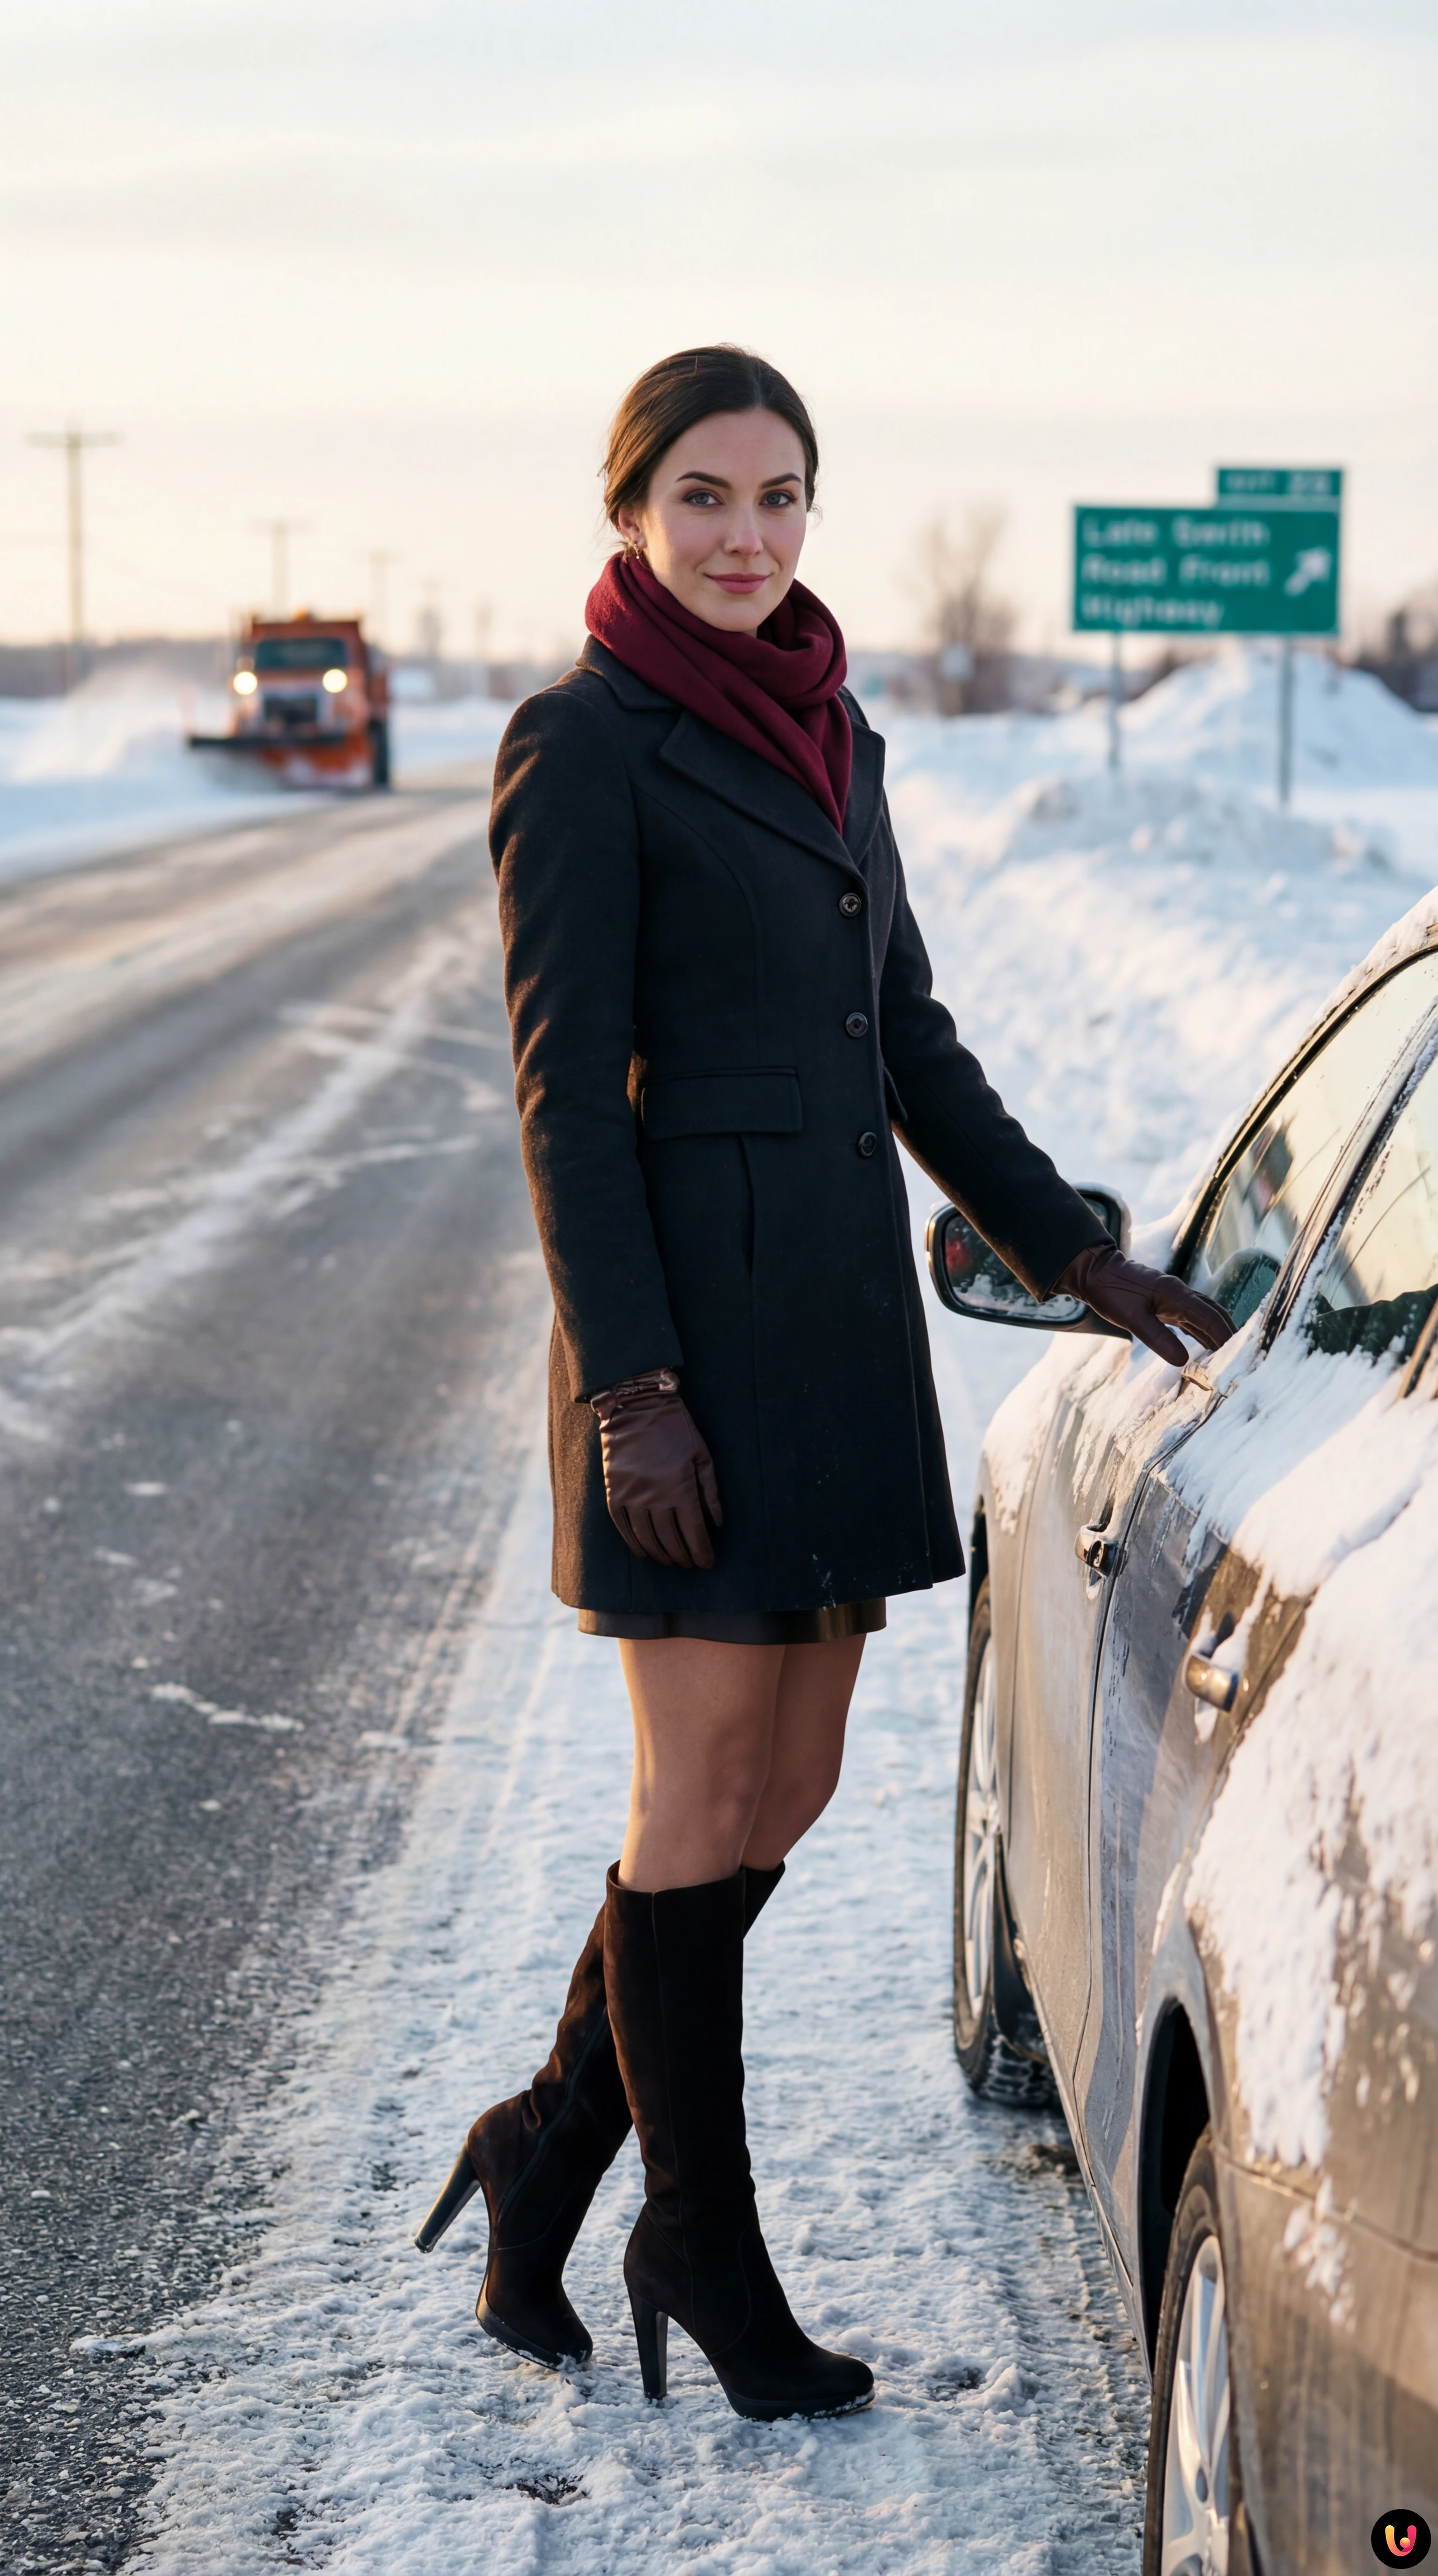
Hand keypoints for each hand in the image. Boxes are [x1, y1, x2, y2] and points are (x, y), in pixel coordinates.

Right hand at [589, 1369, 722, 1568]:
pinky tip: (646, 1551)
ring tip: (671, 1561)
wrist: (635, 1405)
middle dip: (683, 1556)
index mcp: (680, 1487)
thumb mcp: (702, 1455)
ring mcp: (631, 1496)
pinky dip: (635, 1543)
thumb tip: (716, 1523)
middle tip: (691, 1563)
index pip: (693, 1532)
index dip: (702, 1551)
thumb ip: (710, 1491)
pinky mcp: (613, 1492)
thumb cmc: (675, 1428)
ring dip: (661, 1554)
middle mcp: (654, 1496)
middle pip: (670, 1540)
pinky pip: (623, 1527)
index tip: (707, 1562)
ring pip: (647, 1538)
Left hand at [1057, 1244, 1231, 1367]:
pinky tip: (1204, 1344)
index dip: (1227, 1338)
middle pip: (1215, 1316)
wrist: (1095, 1272)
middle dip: (1229, 1336)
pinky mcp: (1165, 1303)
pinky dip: (1201, 1332)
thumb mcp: (1132, 1319)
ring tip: (1228, 1356)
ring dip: (1216, 1334)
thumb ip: (1158, 1339)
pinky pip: (1191, 1318)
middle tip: (1242, 1357)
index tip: (1241, 1356)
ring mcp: (1174, 1298)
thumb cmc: (1112, 1293)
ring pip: (1204, 1317)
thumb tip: (1183, 1362)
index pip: (1212, 1320)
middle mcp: (1181, 1295)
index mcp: (1178, 1296)